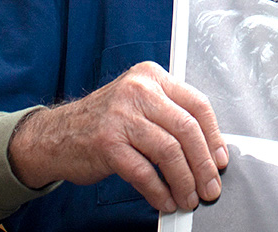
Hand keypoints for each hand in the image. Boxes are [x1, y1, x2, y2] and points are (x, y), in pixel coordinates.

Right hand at [7, 61, 228, 213]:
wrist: (57, 134)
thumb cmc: (103, 121)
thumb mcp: (138, 103)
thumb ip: (170, 116)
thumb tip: (208, 150)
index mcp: (151, 77)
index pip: (197, 104)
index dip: (214, 136)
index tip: (220, 160)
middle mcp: (138, 91)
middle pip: (186, 129)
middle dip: (203, 164)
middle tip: (210, 186)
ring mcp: (121, 116)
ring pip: (169, 151)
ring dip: (184, 181)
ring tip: (188, 198)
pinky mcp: (107, 143)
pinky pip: (144, 172)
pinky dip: (159, 191)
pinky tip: (165, 200)